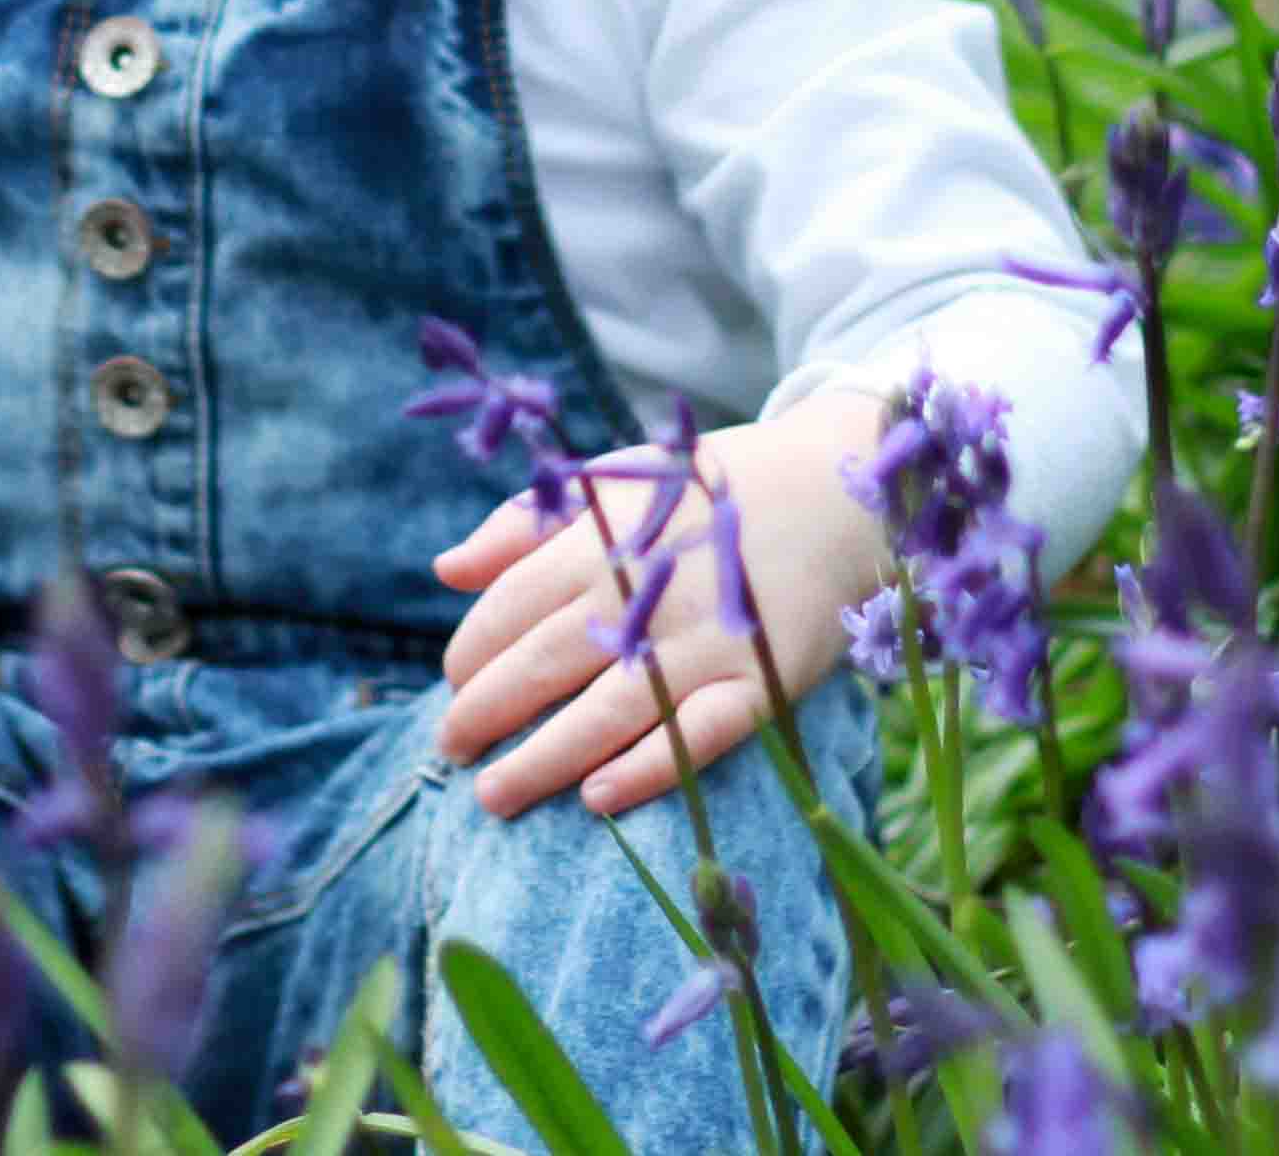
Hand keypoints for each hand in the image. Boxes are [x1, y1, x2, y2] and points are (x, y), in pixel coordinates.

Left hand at [427, 393, 891, 821]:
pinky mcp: (761, 682)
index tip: (452, 681)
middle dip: (486, 710)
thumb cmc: (706, 494)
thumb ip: (525, 523)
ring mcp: (708, 641)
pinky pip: (699, 736)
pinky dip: (648, 768)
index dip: (471, 648)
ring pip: (609, 711)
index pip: (513, 602)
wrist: (834, 497)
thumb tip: (445, 570)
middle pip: (547, 661)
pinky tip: (596, 797)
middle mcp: (651, 592)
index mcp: (607, 538)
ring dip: (543, 759)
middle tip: (451, 747)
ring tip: (492, 794)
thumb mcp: (614, 482)